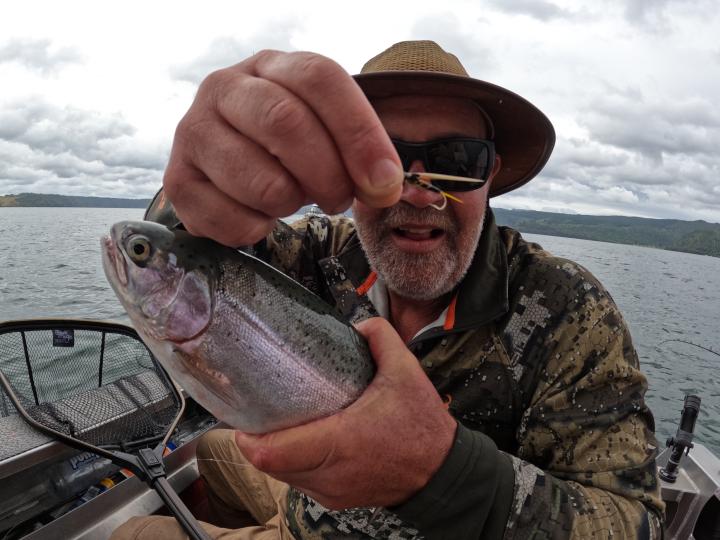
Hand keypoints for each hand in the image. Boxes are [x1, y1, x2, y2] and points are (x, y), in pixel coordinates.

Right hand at [164, 50, 403, 246]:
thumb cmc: (288, 149)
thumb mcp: (326, 134)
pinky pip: (232, 220)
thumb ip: (360, 154)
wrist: (226, 168)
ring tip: (292, 199)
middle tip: (340, 200)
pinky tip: (259, 214)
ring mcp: (193, 132)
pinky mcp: (178, 181)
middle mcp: (224, 88)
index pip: (319, 78)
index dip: (359, 133)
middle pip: (285, 122)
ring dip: (291, 204)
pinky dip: (259, 229)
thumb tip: (384, 187)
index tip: (384, 181)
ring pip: (260, 180)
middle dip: (328, 175)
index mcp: (271, 66)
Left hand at [234, 317, 456, 509]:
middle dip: (256, 441)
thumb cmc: (423, 427)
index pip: (272, 452)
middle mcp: (330, 473)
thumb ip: (379, 337)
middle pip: (270, 465)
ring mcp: (332, 492)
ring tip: (275, 426)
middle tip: (256, 414)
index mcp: (341, 442)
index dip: (247, 438)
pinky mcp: (337, 500)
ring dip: (274, 454)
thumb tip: (355, 325)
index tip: (242, 417)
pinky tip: (301, 443)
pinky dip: (293, 465)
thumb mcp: (405, 371)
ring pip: (284, 477)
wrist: (443, 472)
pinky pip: (301, 484)